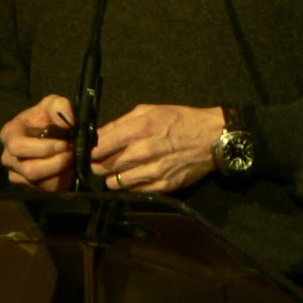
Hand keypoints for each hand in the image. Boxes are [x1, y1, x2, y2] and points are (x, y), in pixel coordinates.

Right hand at [0, 94, 75, 190]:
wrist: (45, 132)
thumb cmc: (45, 117)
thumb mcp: (52, 103)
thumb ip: (60, 106)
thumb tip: (68, 122)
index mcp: (9, 135)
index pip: (18, 147)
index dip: (42, 148)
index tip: (63, 144)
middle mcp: (8, 158)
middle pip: (29, 170)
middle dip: (56, 163)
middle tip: (72, 154)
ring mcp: (17, 174)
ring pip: (39, 183)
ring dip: (60, 173)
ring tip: (72, 160)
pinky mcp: (29, 186)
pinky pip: (46, 190)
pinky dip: (62, 181)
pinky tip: (69, 169)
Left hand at [90, 104, 223, 192]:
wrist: (212, 138)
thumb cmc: (180, 120)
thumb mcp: (149, 110)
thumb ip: (121, 122)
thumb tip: (99, 134)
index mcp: (139, 129)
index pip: (101, 146)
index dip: (90, 150)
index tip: (90, 151)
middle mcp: (144, 152)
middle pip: (104, 166)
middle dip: (98, 164)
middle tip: (101, 161)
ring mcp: (153, 171)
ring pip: (115, 183)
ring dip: (112, 177)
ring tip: (119, 169)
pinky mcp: (163, 186)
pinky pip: (133, 192)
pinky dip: (129, 186)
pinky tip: (135, 175)